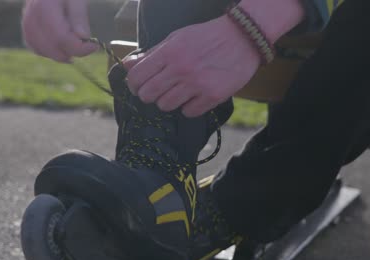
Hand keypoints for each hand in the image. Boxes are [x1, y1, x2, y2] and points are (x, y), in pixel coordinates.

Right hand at [22, 0, 98, 62]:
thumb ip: (79, 16)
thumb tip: (83, 37)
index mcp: (45, 7)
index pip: (61, 38)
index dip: (79, 48)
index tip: (94, 46)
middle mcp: (32, 17)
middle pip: (52, 47)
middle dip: (72, 51)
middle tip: (86, 44)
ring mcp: (26, 24)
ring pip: (43, 51)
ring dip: (62, 53)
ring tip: (76, 44)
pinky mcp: (27, 29)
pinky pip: (37, 48)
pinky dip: (51, 52)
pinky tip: (63, 46)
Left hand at [124, 16, 260, 117]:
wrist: (242, 38)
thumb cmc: (206, 37)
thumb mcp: (176, 38)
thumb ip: (152, 54)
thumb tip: (127, 65)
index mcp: (169, 53)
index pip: (137, 77)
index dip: (134, 85)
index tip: (139, 87)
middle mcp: (181, 69)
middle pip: (148, 96)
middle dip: (149, 95)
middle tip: (158, 91)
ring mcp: (197, 84)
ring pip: (166, 106)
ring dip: (169, 102)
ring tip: (178, 93)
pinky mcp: (212, 96)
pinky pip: (188, 112)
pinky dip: (189, 107)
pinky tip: (194, 96)